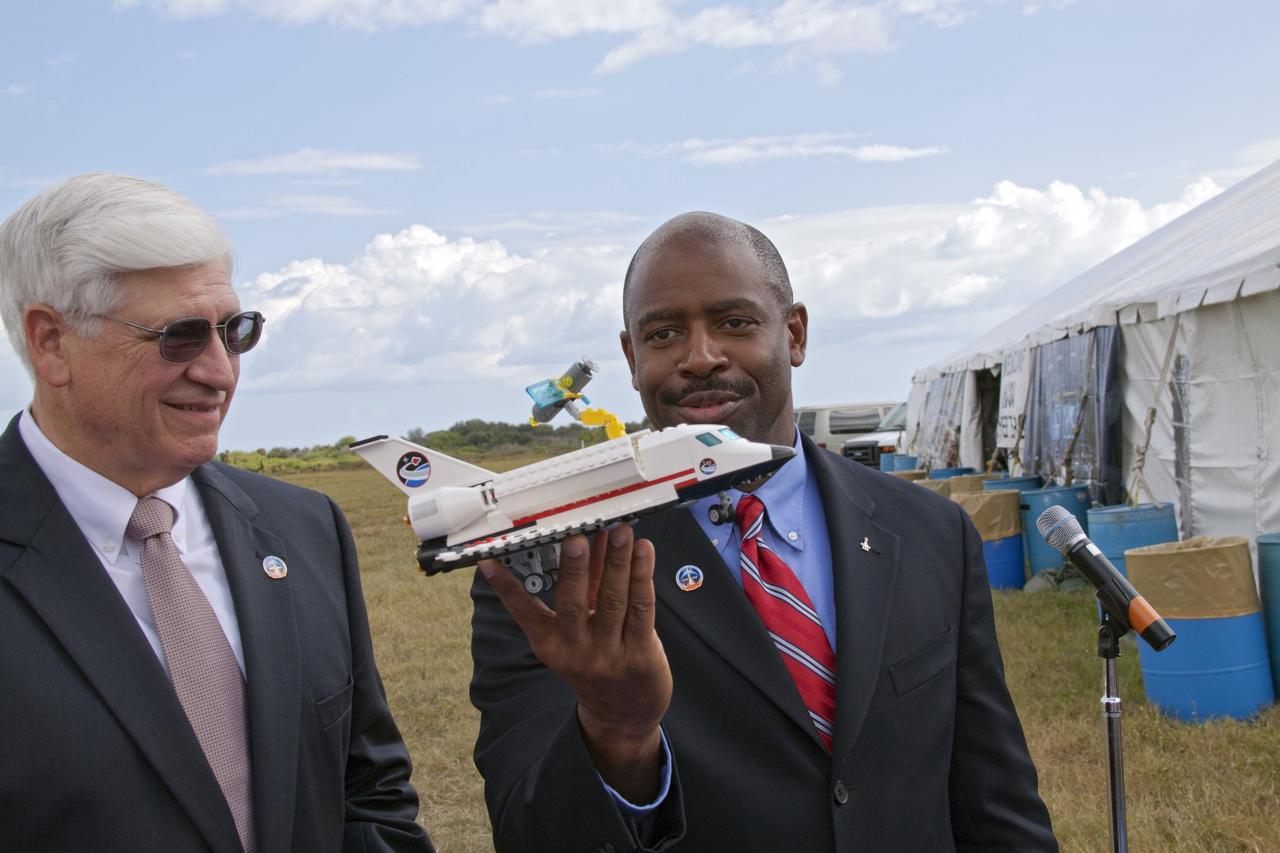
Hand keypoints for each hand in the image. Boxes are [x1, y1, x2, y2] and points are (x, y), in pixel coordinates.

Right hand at [479, 524, 672, 802]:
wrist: (623, 715)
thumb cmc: (596, 663)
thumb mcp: (576, 633)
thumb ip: (581, 587)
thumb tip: (585, 540)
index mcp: (550, 644)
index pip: (524, 611)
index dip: (506, 586)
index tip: (490, 560)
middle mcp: (575, 650)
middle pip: (572, 603)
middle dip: (575, 567)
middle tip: (575, 536)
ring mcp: (608, 655)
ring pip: (611, 601)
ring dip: (617, 562)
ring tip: (620, 530)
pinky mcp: (640, 655)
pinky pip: (641, 610)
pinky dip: (642, 577)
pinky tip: (643, 551)